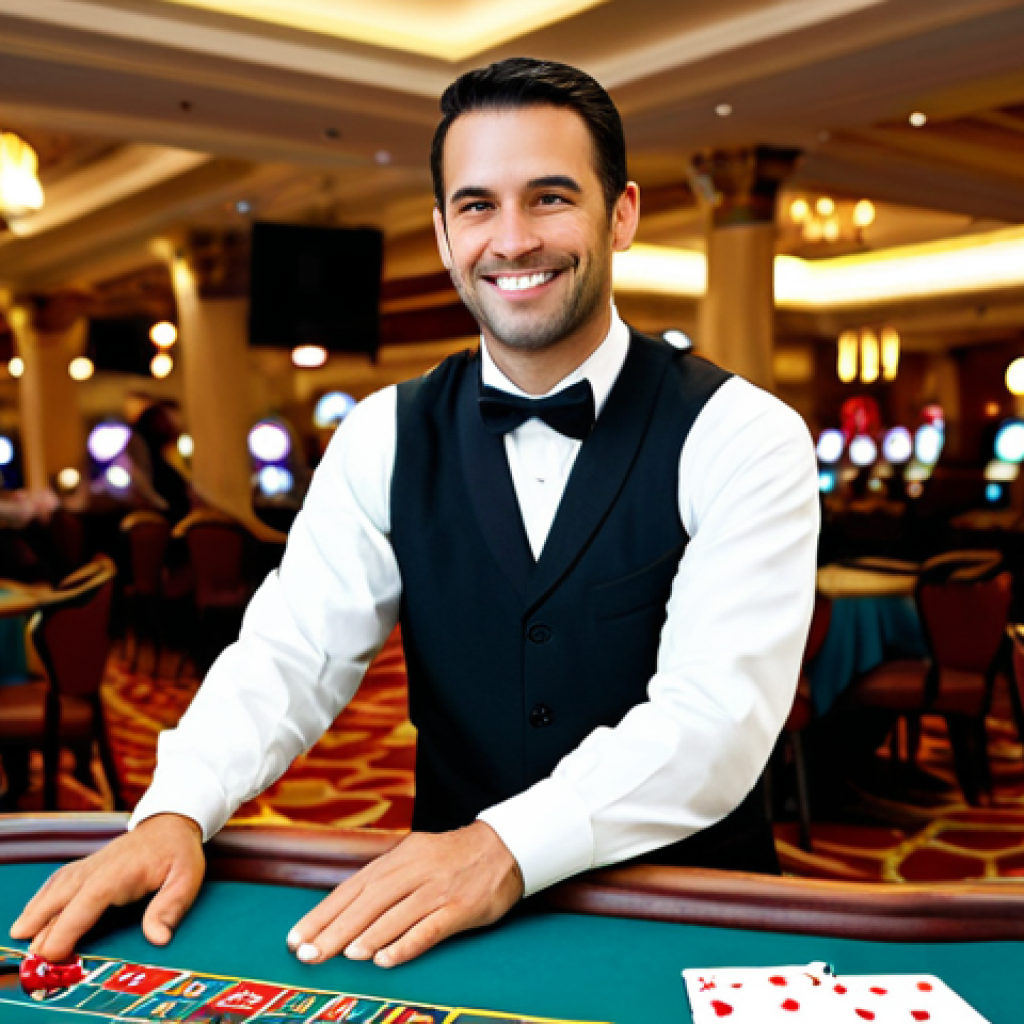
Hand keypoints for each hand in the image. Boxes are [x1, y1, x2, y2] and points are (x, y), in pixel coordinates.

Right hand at [9, 814, 204, 961]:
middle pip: (61, 896)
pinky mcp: (87, 867)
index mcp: (118, 873)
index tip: (52, 954)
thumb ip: (170, 907)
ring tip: (21, 935)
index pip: (86, 903)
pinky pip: (58, 881)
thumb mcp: (186, 878)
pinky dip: (42, 897)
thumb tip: (158, 938)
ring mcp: (89, 866)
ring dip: (37, 911)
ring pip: (55, 888)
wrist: (171, 824)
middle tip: (30, 954)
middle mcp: (97, 869)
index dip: (66, 929)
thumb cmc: (179, 853)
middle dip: (42, 924)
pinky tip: (33, 913)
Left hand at [287, 821, 523, 968]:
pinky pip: (429, 928)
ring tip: (341, 955)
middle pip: (367, 901)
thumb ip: (384, 881)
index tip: (297, 937)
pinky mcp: (460, 906)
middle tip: (309, 954)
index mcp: (398, 857)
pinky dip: (405, 944)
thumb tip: (345, 912)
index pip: (352, 888)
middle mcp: (414, 870)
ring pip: (395, 914)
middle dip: (334, 929)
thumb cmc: (451, 859)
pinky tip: (385, 960)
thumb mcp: (414, 858)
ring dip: (366, 935)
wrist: (504, 847)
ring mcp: (438, 888)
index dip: (323, 913)